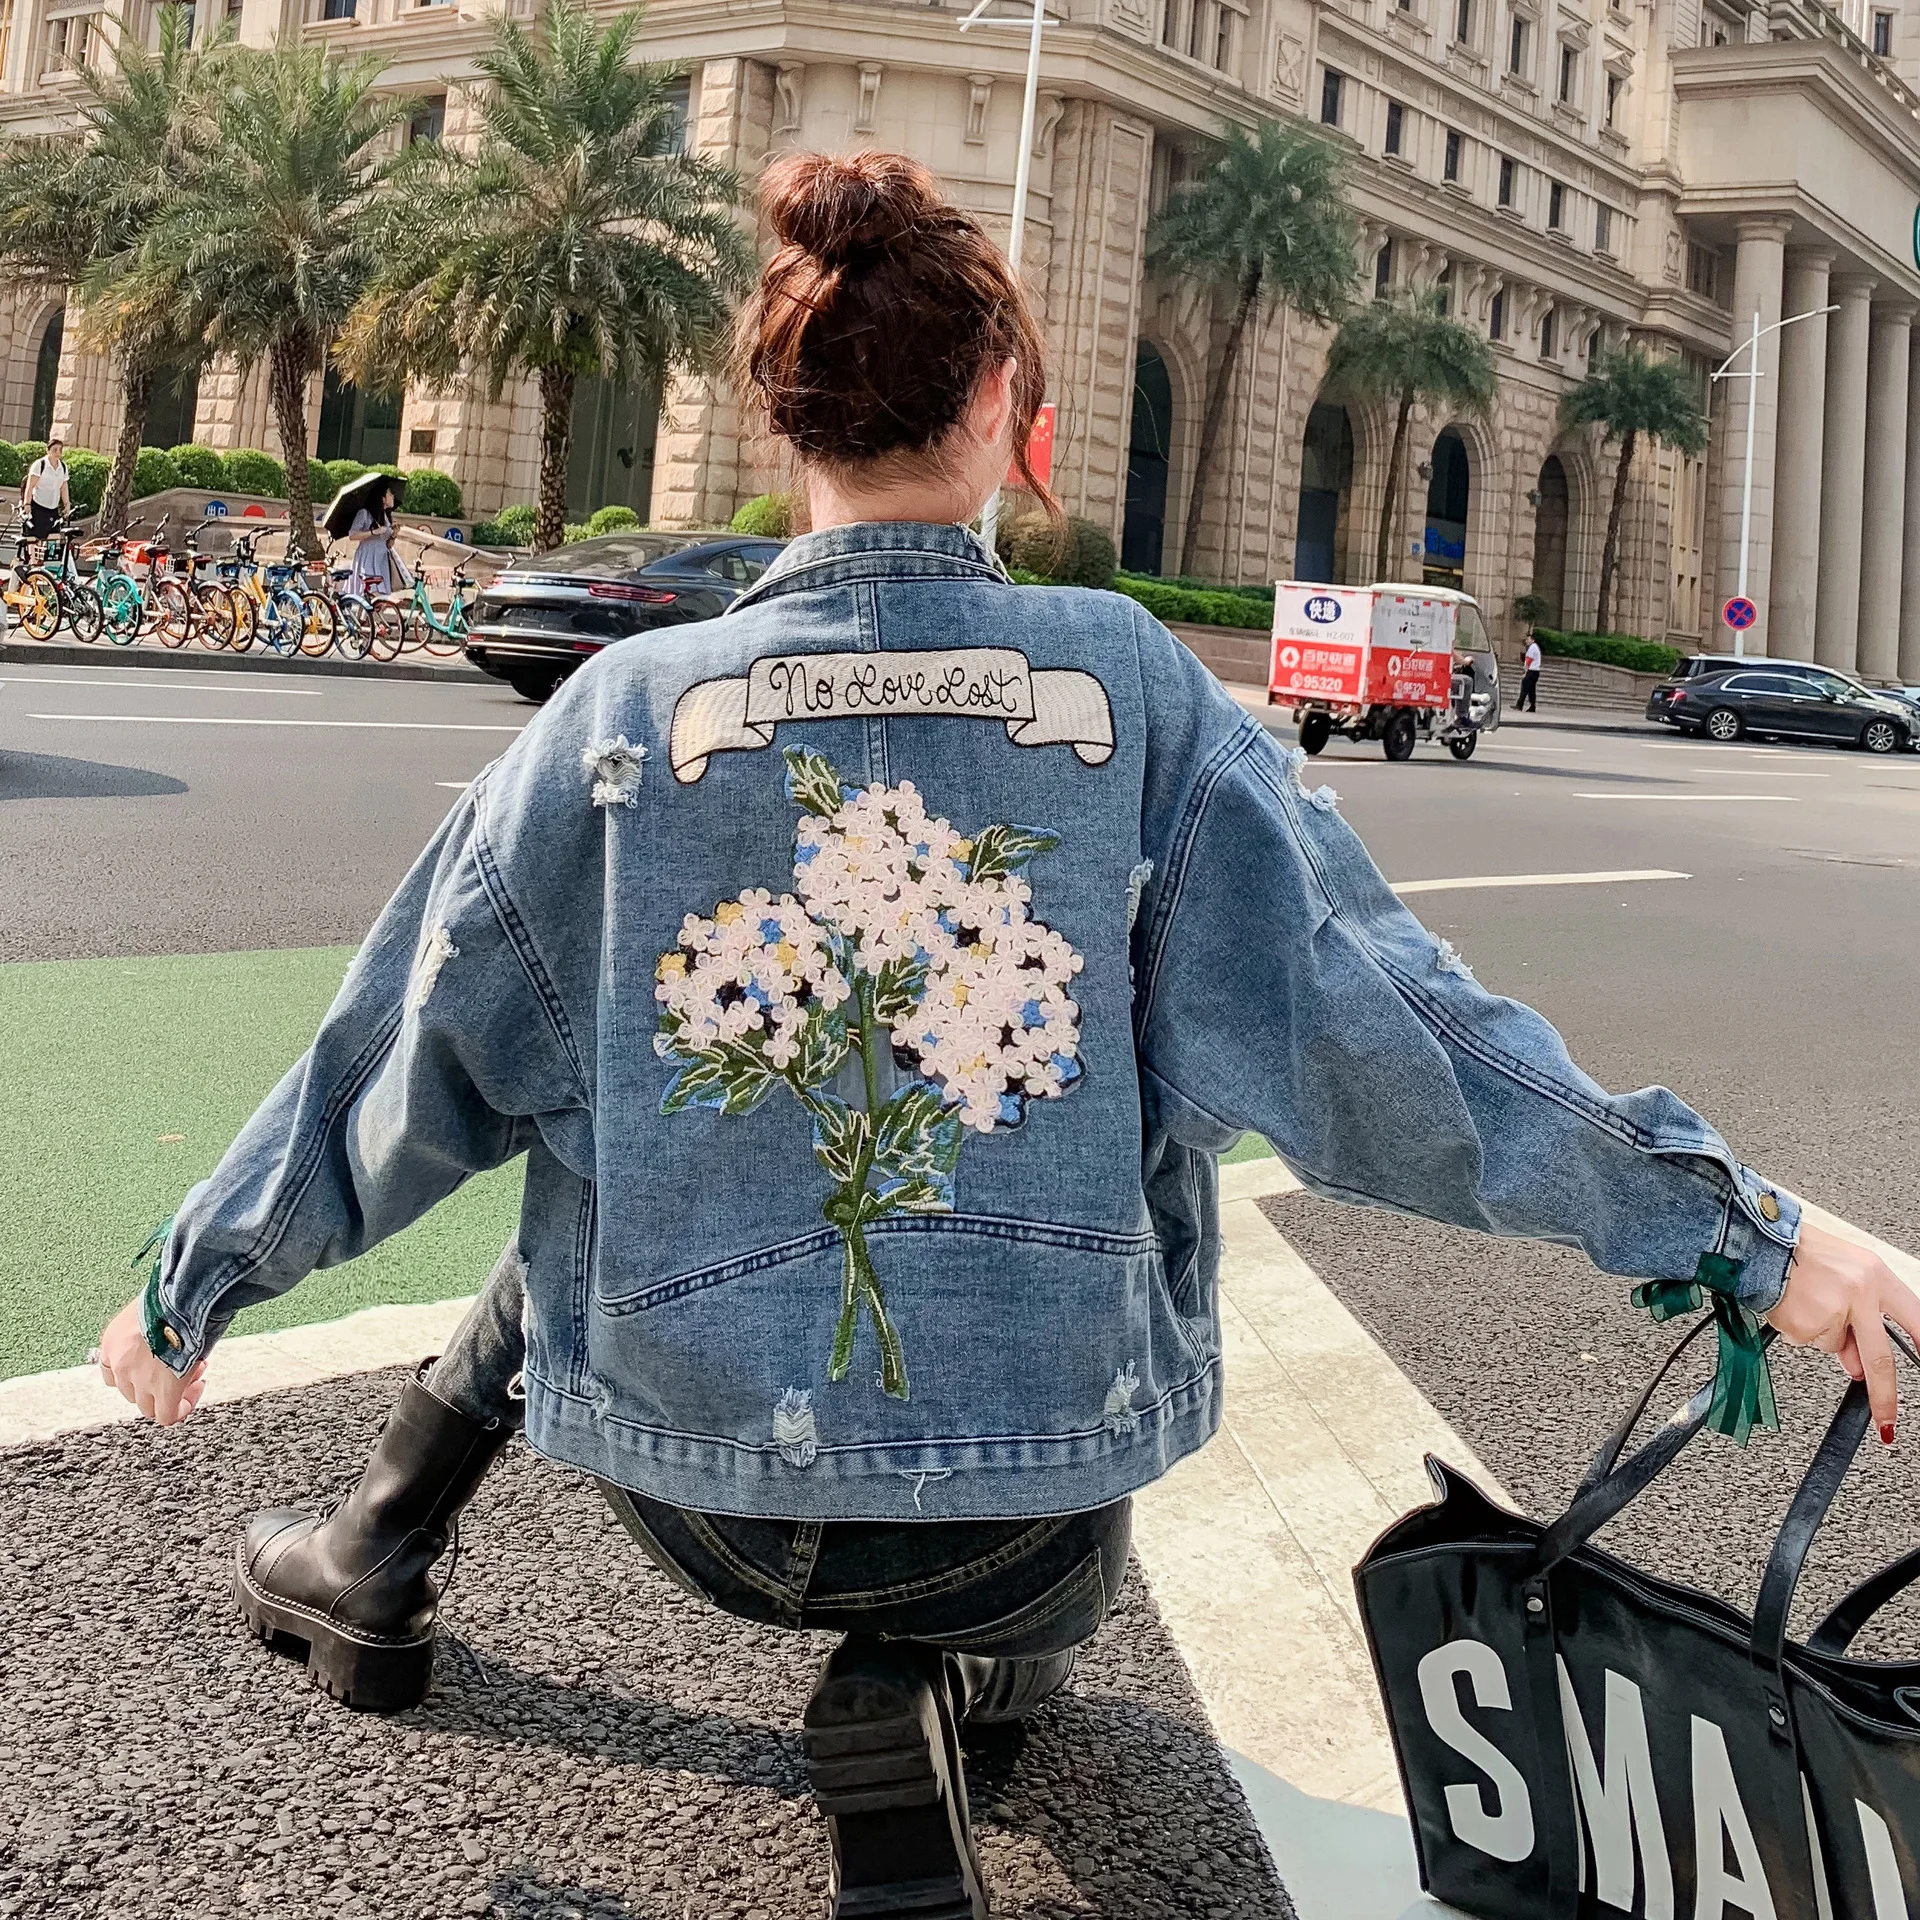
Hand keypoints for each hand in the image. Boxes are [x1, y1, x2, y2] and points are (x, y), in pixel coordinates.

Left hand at [96, 1296, 207, 1426]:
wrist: (183, 1295)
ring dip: (171, 1394)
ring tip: (194, 1373)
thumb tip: (170, 1329)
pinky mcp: (162, 1391)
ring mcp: (139, 1380)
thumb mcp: (150, 1309)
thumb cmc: (172, 1292)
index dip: (139, 1373)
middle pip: (132, 1391)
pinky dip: (181, 1408)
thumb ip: (152, 1326)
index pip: (114, 1372)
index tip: (158, 1365)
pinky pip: (168, 1415)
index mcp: (112, 1341)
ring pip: (149, 1406)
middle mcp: (120, 1363)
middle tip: (182, 1366)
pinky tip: (195, 1391)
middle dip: (157, 1383)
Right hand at [1765, 1221, 1919, 1441]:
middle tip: (1887, 1420)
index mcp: (1875, 1276)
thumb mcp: (1843, 1276)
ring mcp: (1832, 1310)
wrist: (1760, 1242)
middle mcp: (1859, 1293)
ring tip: (1806, 1302)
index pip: (1913, 1320)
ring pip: (1833, 1344)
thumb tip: (1857, 1364)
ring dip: (1821, 1334)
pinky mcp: (1804, 1323)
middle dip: (1884, 1395)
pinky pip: (1807, 1341)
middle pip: (1879, 1357)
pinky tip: (1792, 1306)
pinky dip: (1799, 1330)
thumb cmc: (1803, 1252)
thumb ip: (1858, 1317)